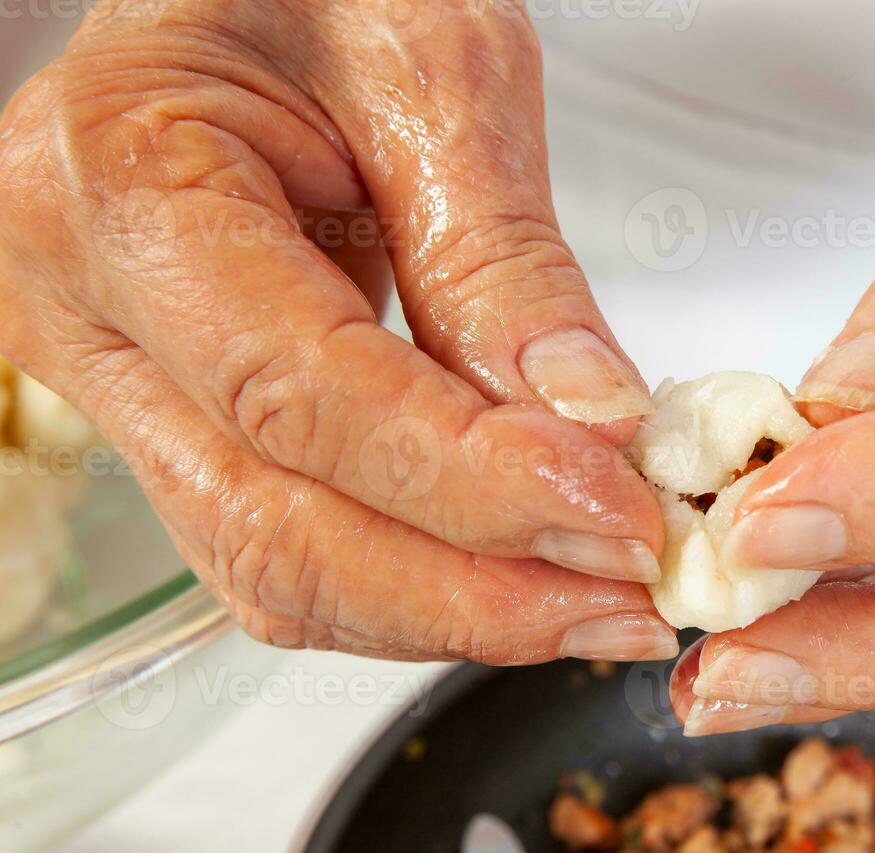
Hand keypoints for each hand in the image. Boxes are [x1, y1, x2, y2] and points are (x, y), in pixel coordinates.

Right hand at [0, 0, 676, 664]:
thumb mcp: (433, 66)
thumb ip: (500, 256)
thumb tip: (587, 419)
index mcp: (119, 185)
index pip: (298, 393)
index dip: (469, 482)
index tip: (616, 515)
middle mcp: (87, 310)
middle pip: (273, 523)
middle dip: (472, 589)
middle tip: (630, 597)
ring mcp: (121, 378)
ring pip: (277, 564)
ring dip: (454, 607)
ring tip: (599, 601)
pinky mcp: (183, 418)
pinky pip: (290, 540)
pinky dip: (419, 575)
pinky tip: (525, 572)